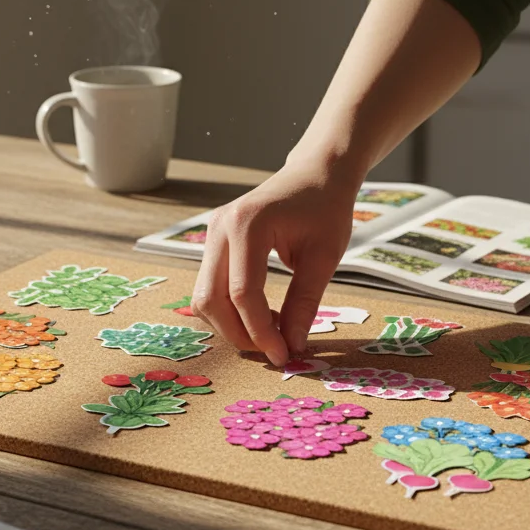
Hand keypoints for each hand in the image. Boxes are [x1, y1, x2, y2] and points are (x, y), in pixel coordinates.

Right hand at [191, 160, 357, 365]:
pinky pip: (209, 287)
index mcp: (247, 225)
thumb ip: (304, 303)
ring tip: (269, 331)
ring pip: (204, 297)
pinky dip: (229, 310)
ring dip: (230, 325)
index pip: (243, 294)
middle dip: (238, 334)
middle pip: (211, 299)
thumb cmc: (325, 209)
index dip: (260, 332)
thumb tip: (292, 346)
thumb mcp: (324, 258)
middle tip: (273, 351)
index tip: (283, 355)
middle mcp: (220, 228)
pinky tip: (260, 314)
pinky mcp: (213, 242)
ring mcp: (211, 233)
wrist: (315, 174)